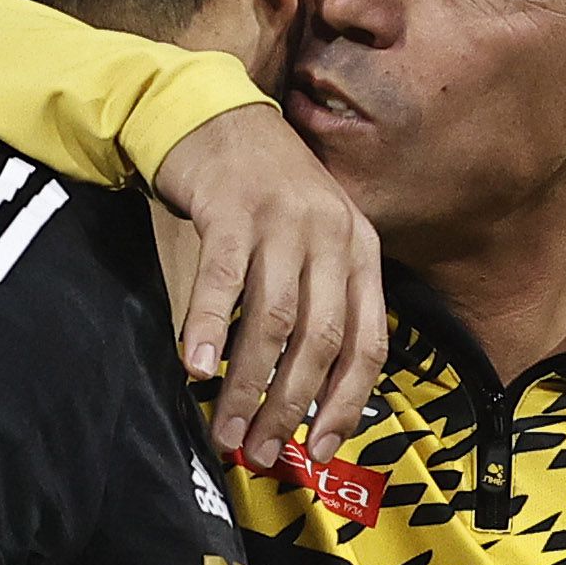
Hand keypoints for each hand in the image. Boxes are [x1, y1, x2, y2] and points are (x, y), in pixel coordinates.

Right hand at [152, 106, 383, 470]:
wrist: (215, 113)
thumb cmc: (263, 194)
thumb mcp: (315, 239)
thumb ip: (324, 302)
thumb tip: (313, 397)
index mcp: (361, 250)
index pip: (369, 343)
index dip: (346, 404)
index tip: (319, 450)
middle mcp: (331, 235)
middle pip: (322, 341)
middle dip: (291, 407)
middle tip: (261, 451)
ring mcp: (283, 220)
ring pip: (274, 321)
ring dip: (248, 385)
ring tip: (225, 429)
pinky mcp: (232, 207)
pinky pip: (223, 280)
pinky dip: (210, 327)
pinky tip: (196, 367)